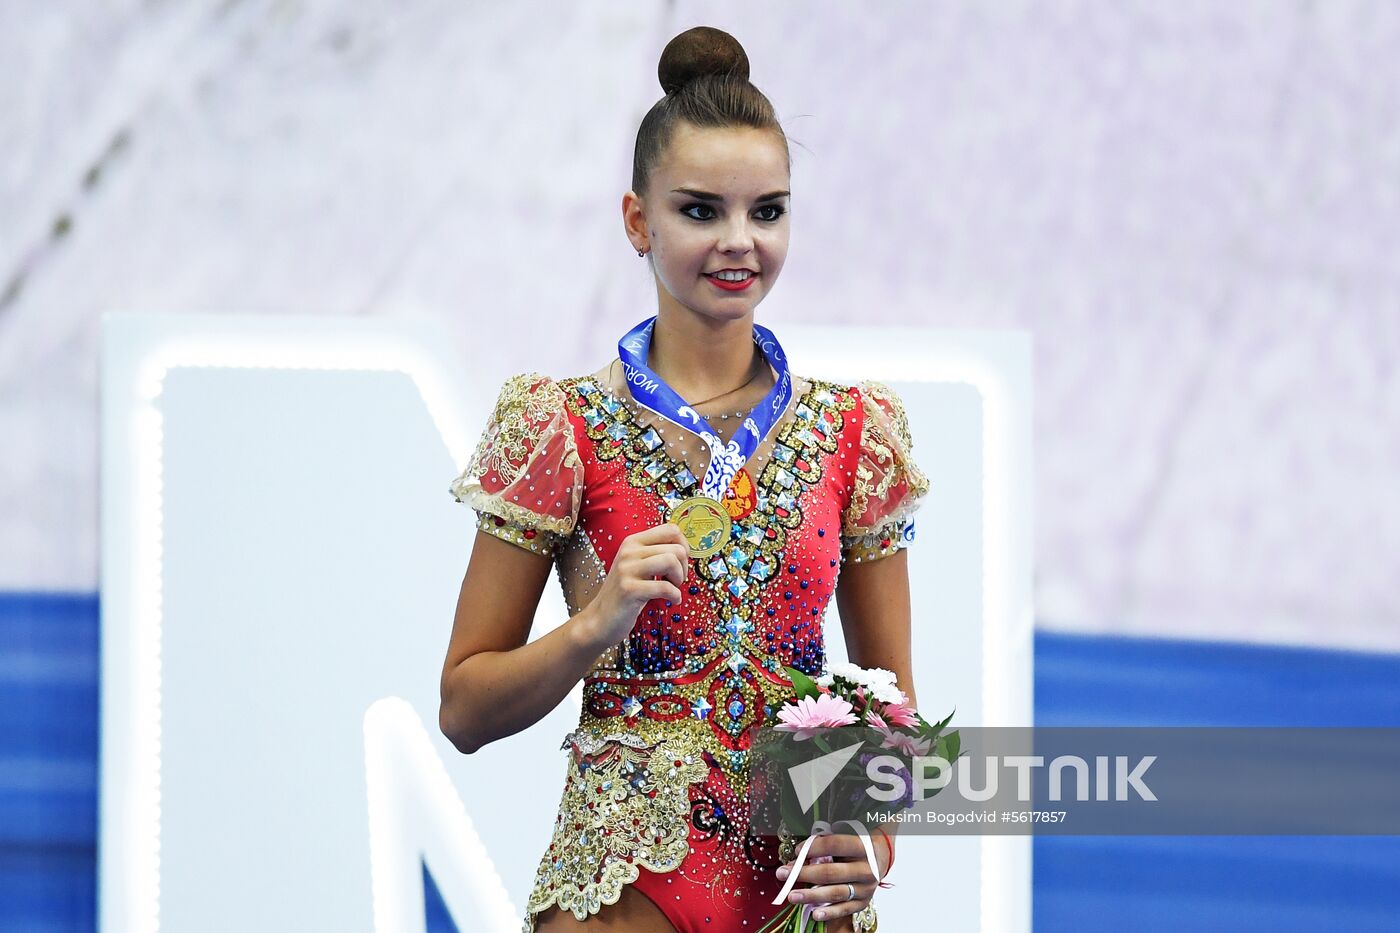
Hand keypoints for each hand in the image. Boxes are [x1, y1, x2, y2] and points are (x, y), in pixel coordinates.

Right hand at [582, 523, 689, 643]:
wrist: (599, 619)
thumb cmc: (626, 593)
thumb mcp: (638, 566)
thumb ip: (656, 553)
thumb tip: (685, 548)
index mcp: (632, 542)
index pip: (670, 529)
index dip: (684, 546)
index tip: (681, 562)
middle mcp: (629, 551)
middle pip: (676, 549)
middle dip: (684, 567)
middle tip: (675, 581)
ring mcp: (627, 570)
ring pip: (671, 561)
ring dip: (679, 579)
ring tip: (673, 588)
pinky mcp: (629, 590)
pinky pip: (665, 587)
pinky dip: (675, 596)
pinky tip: (672, 600)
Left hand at [774, 830, 888, 922]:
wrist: (882, 856)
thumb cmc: (858, 842)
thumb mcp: (847, 833)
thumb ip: (826, 841)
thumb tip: (799, 855)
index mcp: (863, 846)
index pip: (834, 845)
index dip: (813, 847)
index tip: (796, 851)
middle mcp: (867, 868)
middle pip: (831, 872)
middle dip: (803, 874)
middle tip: (783, 874)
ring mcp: (866, 887)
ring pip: (835, 893)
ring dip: (811, 895)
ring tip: (792, 896)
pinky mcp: (864, 901)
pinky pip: (844, 909)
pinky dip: (829, 913)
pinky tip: (814, 913)